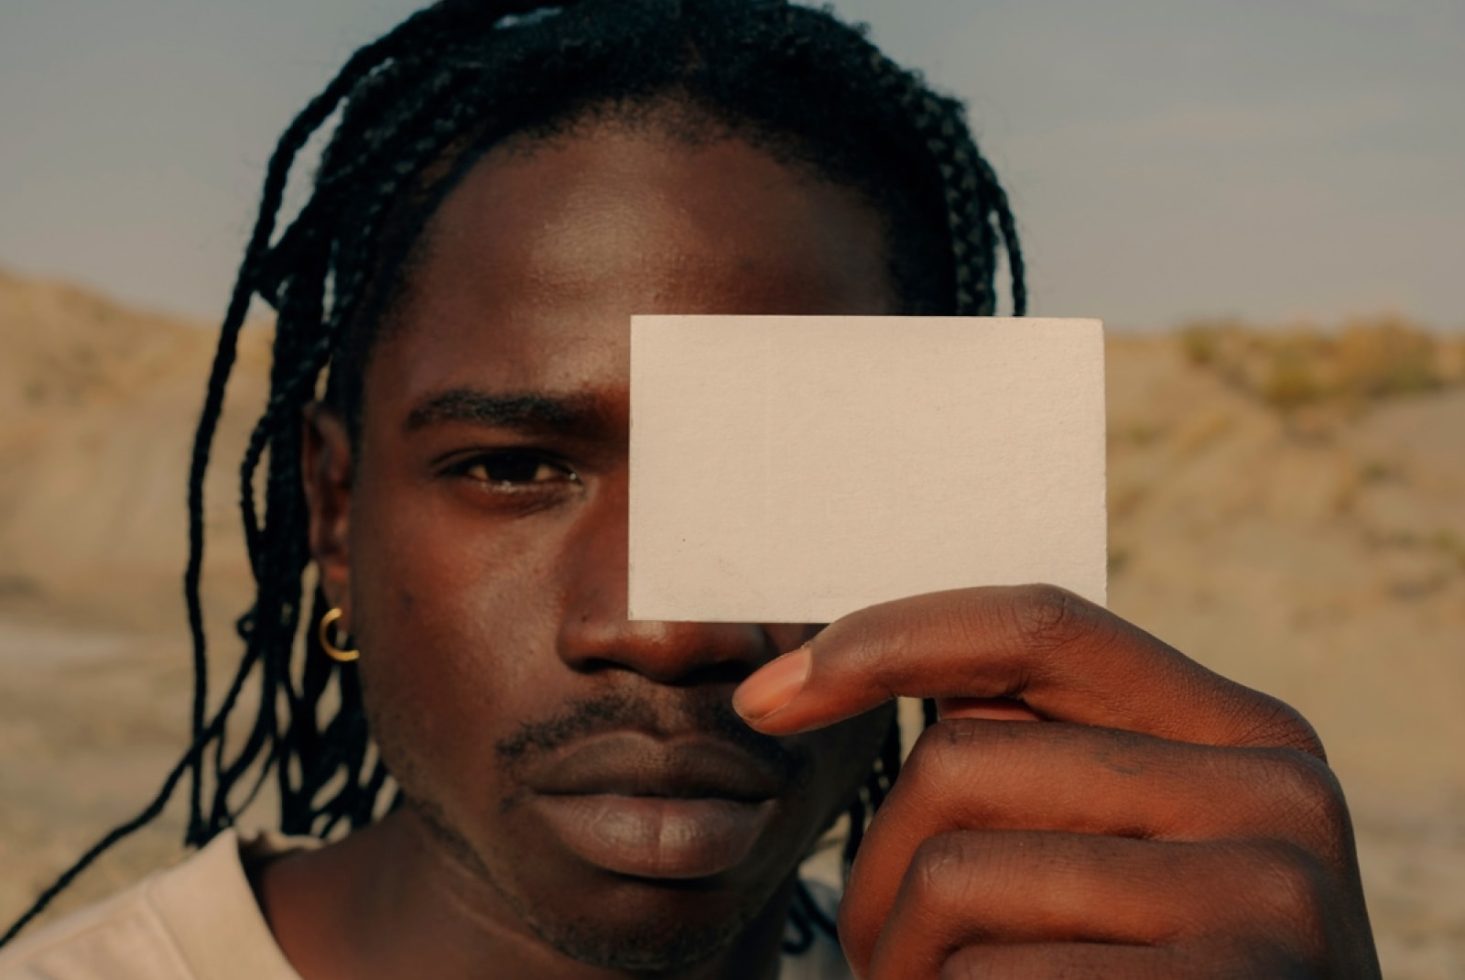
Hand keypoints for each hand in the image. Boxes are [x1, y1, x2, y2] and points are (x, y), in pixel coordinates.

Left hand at [734, 585, 1379, 978]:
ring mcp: (1268, 899)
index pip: (1038, 625)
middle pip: (962, 762)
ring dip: (901, 960)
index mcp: (1245, 732)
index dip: (885, 640)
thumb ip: (1046, 760)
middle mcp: (1277, 794)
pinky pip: (993, 977)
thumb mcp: (1133, 852)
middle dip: (877, 869)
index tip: (766, 696)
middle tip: (878, 955)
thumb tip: (829, 673)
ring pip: (955, 877)